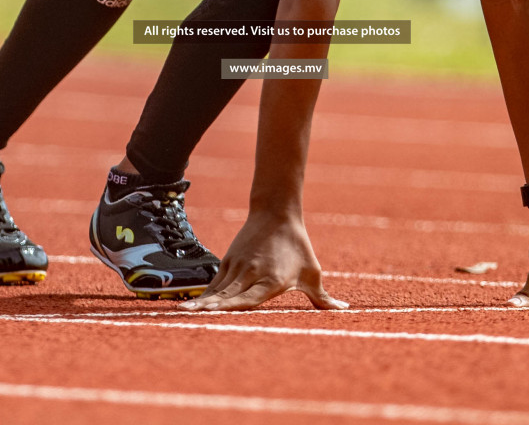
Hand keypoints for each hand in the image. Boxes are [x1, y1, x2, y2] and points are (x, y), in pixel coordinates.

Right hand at [180, 210, 347, 311]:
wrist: (277, 212)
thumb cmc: (298, 246)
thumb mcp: (313, 272)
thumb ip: (323, 297)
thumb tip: (344, 310)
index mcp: (272, 280)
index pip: (248, 298)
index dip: (230, 307)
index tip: (215, 314)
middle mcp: (252, 274)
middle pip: (227, 295)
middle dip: (209, 308)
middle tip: (189, 317)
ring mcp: (238, 266)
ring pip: (218, 289)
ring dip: (202, 302)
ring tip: (184, 312)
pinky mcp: (230, 260)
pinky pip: (216, 282)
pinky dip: (206, 295)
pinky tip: (194, 306)